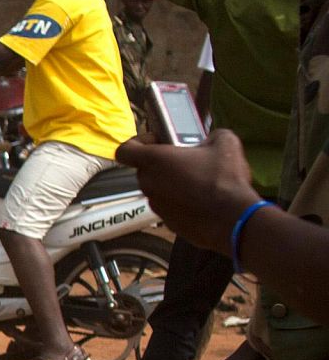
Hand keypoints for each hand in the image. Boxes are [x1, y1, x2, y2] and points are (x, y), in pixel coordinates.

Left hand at [115, 129, 259, 253]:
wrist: (233, 219)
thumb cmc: (224, 178)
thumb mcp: (224, 143)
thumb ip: (210, 136)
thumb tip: (209, 141)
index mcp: (154, 160)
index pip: (124, 150)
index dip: (137, 142)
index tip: (157, 140)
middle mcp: (148, 183)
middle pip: (145, 169)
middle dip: (162, 163)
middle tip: (186, 160)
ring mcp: (156, 206)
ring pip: (158, 189)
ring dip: (172, 183)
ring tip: (198, 181)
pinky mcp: (167, 223)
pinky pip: (169, 207)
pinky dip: (180, 202)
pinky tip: (202, 200)